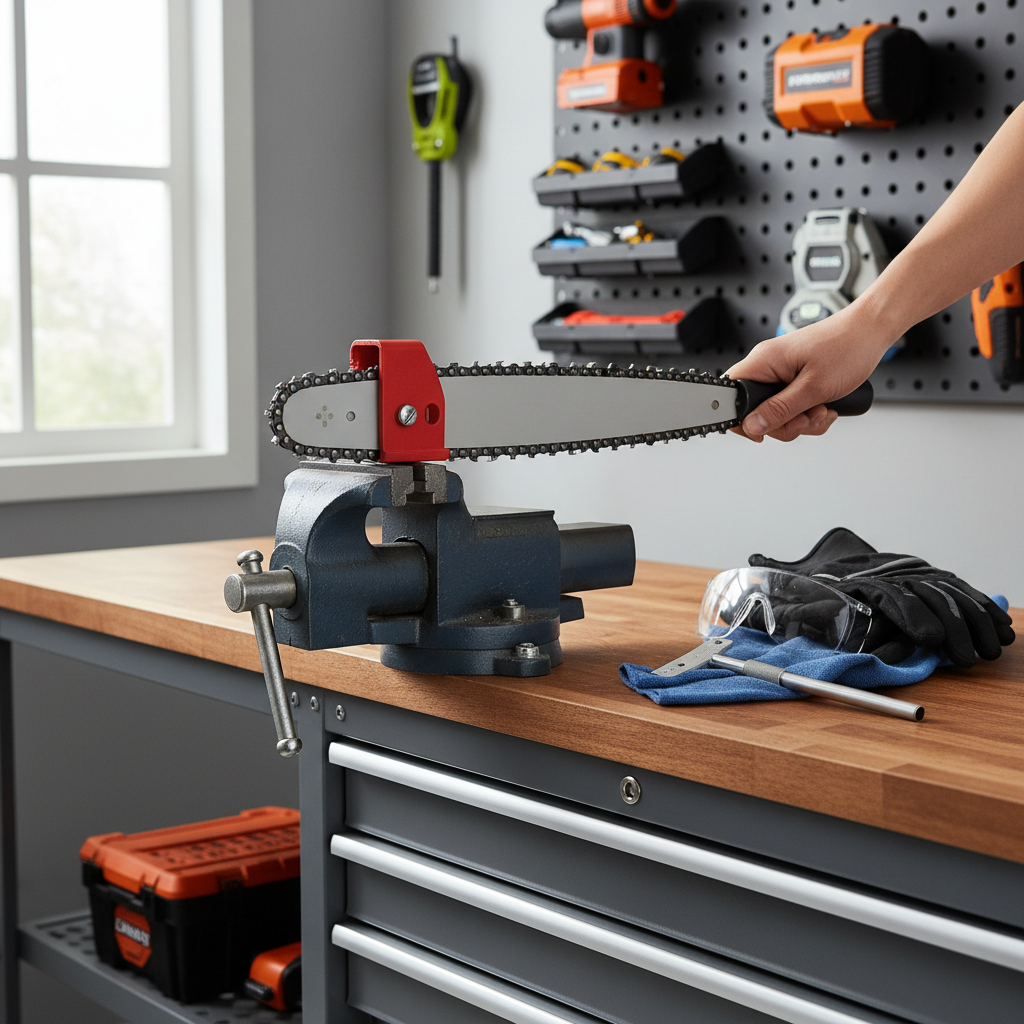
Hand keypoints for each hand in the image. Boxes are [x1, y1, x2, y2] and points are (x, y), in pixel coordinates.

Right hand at [726, 300, 896, 441]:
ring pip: (776, 413)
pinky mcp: (794, 378)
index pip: (731, 394)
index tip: (763, 431)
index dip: (742, 418)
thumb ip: (780, 410)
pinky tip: (824, 406)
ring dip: (800, 420)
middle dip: (783, 423)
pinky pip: (791, 407)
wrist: (871, 331)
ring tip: (822, 409)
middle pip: (755, 411)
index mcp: (763, 360)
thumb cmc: (848, 347)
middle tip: (806, 418)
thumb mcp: (813, 387)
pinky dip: (808, 414)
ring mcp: (781, 372)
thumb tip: (752, 426)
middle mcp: (768, 365)